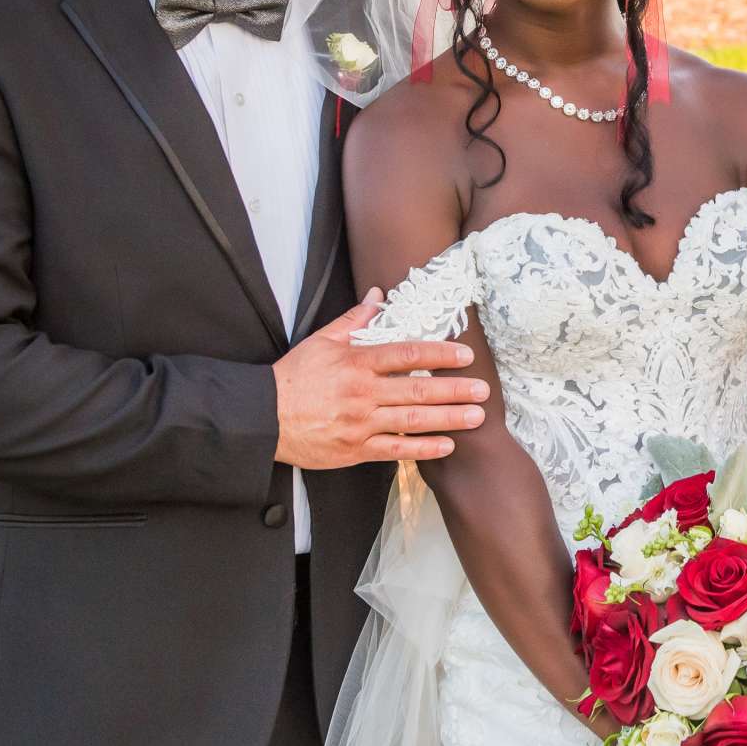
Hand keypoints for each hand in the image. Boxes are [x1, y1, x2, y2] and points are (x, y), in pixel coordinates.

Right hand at [273, 291, 487, 466]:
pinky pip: (394, 450)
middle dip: (454, 390)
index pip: (406, 355)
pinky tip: (446, 446)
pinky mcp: (354, 450)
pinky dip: (422, 449)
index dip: (438, 354)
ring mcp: (360, 424)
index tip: (464, 355)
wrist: (262, 417)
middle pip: (417, 389)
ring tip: (476, 417)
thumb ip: (353, 321)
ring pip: (412, 421)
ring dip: (448, 419)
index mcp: (356, 364)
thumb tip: (377, 295)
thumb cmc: (293, 378)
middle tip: (484, 390)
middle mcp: (362, 393)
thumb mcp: (321, 342)